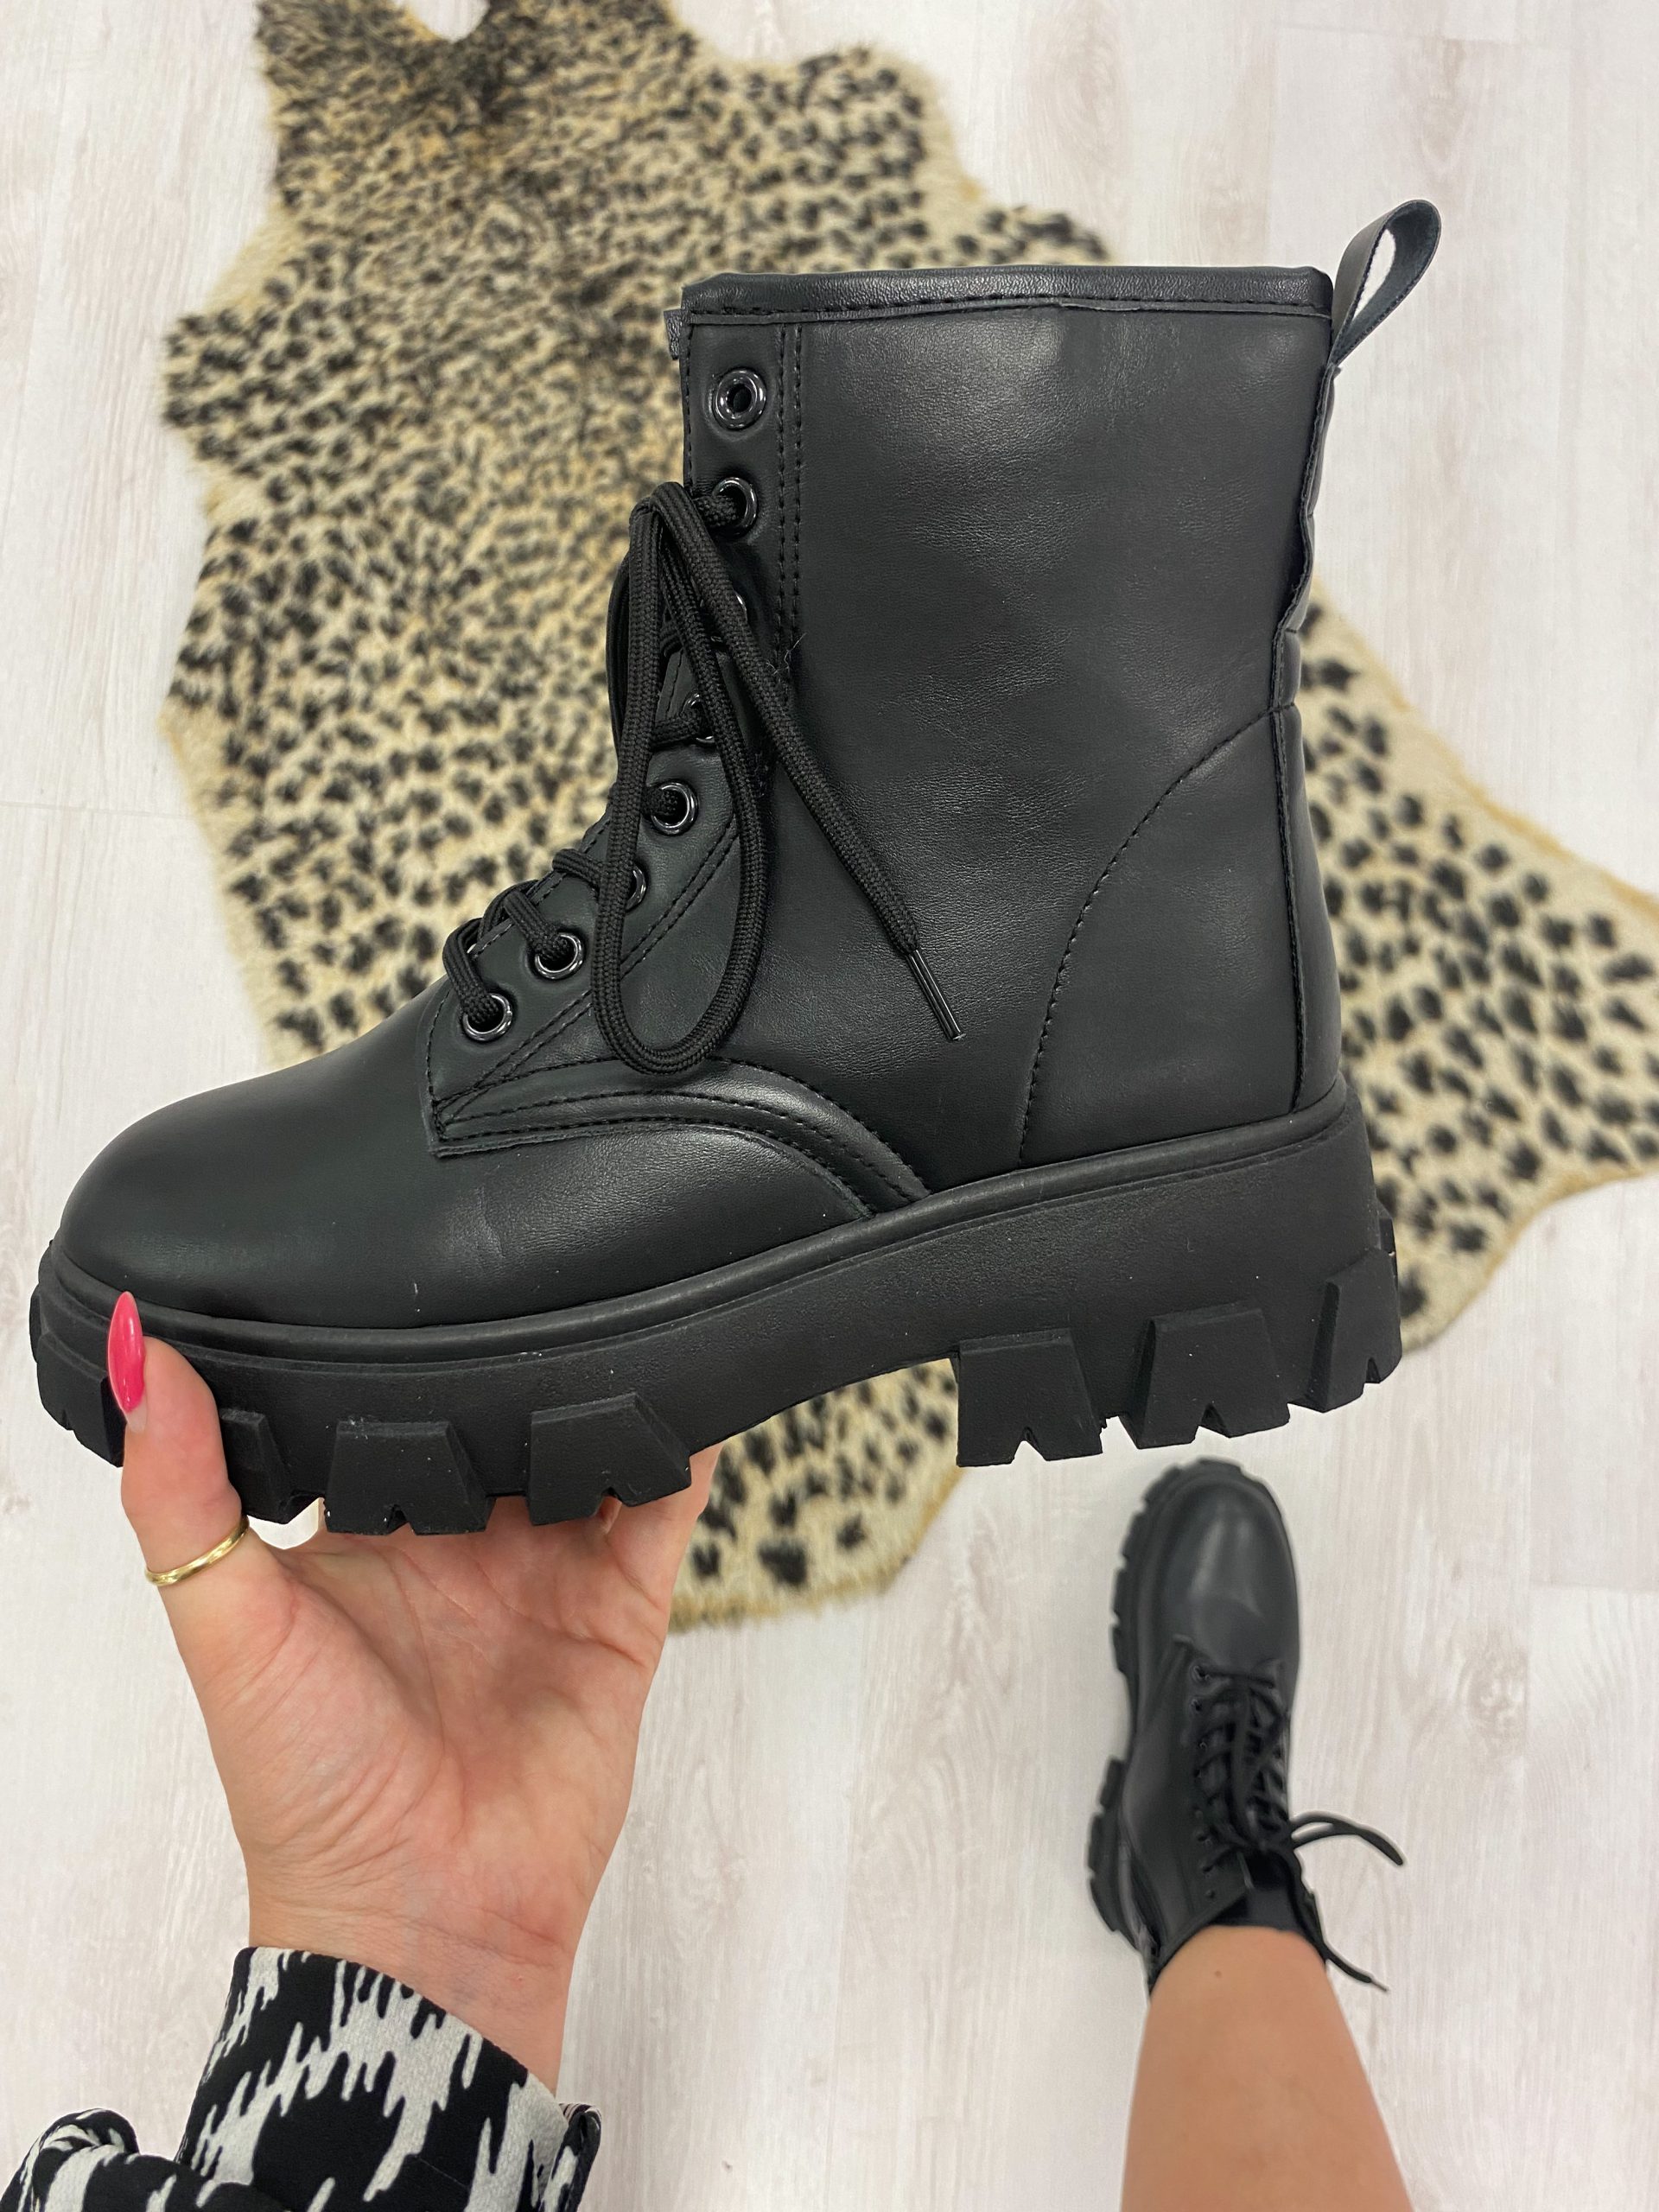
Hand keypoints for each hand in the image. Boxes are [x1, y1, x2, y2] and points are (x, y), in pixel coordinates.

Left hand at [111, 1298, 715, 2087]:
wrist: (422, 1915)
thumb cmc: (306, 1786)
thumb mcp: (226, 1622)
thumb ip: (183, 1492)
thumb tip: (142, 1352)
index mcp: (362, 1536)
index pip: (384, 1406)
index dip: (395, 1337)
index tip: (402, 1246)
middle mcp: (458, 1543)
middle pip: (495, 1412)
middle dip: (512, 1340)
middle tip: (528, 1244)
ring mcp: (546, 1570)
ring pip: (584, 1440)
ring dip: (601, 1374)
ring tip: (613, 1281)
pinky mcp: (621, 1606)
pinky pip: (663, 1503)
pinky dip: (682, 1441)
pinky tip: (694, 1368)